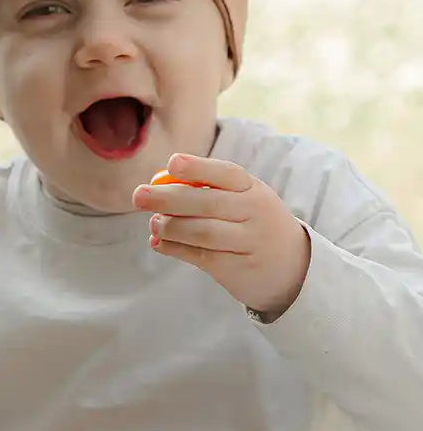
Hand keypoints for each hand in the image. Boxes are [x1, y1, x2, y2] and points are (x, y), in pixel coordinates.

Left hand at [132, 154, 311, 320]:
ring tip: (153, 223)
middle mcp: (254, 214)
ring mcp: (246, 242)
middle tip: (139, 195)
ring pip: (201, 232)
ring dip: (170, 226)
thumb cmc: (255, 226)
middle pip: (207, 203)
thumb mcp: (247, 202)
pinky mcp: (234, 268)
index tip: (172, 162)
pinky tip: (158, 242)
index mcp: (255, 191)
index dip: (199, 168)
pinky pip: (198, 256)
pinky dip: (174, 248)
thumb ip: (211, 192)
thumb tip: (160, 185)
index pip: (227, 174)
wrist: (291, 268)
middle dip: (168, 198)